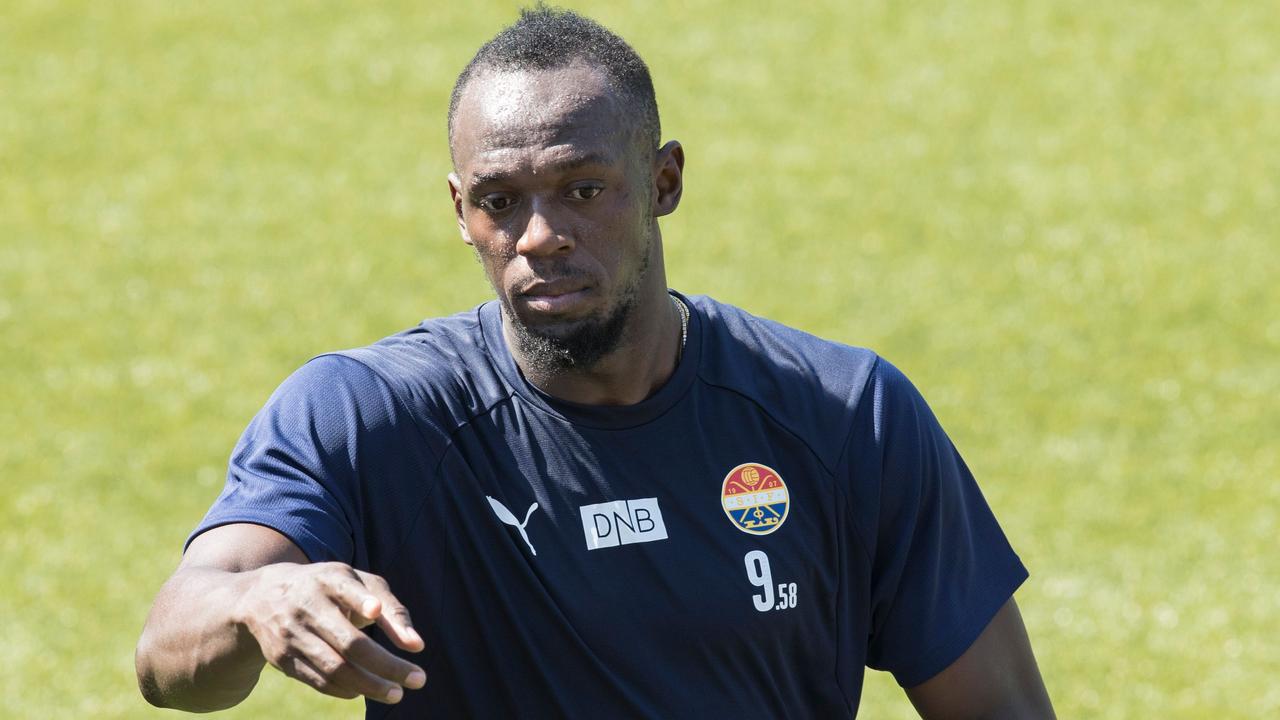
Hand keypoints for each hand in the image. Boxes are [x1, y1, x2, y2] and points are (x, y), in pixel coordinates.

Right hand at [236, 562, 426, 703]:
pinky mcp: (281, 659)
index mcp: (328, 579)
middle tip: (418, 680)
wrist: (263, 596)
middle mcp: (306, 605)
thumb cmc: (329, 589)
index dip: (360, 601)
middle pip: (349, 642)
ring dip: (370, 686)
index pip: (345, 590)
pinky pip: (319, 681)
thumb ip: (391, 610)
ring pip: (335, 668)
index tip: (375, 611)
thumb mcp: (358, 584)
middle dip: (386, 665)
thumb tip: (416, 646)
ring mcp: (291, 634)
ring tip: (396, 692)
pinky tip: (364, 690)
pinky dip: (346, 689)